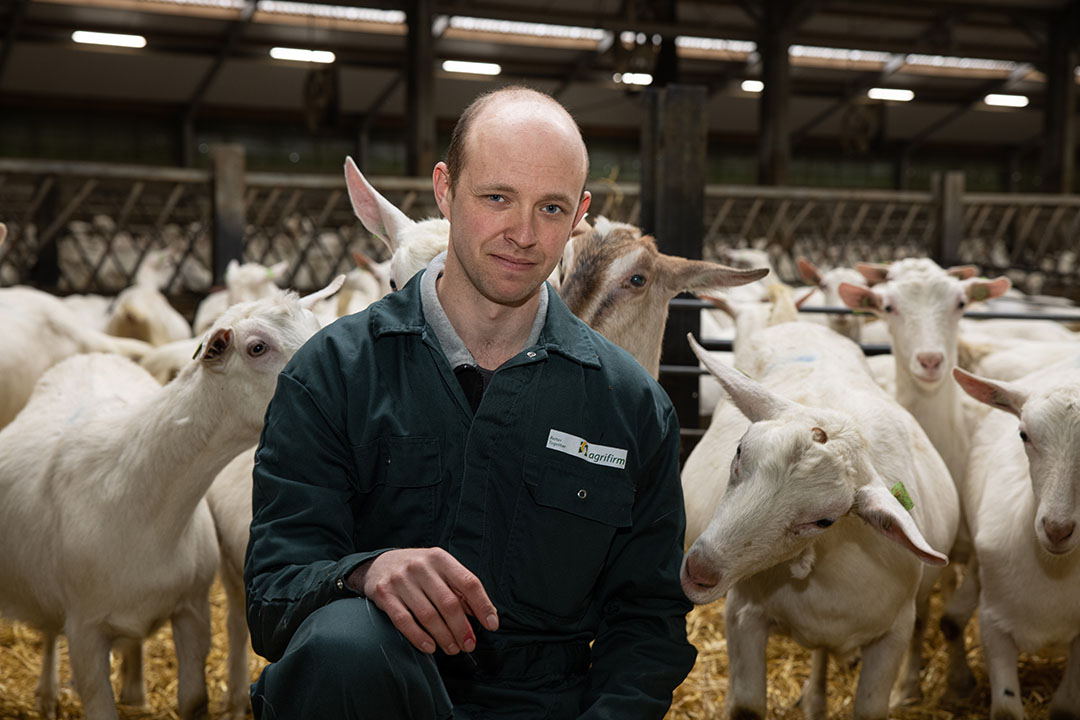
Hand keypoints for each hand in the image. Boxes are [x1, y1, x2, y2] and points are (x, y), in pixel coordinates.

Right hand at [349, 548, 498, 654]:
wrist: (379, 564)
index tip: (492, 625)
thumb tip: (484, 615)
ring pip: (428, 615)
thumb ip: (461, 590)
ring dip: (444, 637)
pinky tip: (430, 647)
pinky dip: (419, 637)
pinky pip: (404, 621)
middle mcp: (421, 566)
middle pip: (449, 603)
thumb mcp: (441, 571)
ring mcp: (401, 580)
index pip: (468, 582)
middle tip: (469, 645)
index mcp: (440, 558)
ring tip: (452, 649)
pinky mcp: (384, 594)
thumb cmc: (418, 571)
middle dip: (462, 628)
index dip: (483, 605)